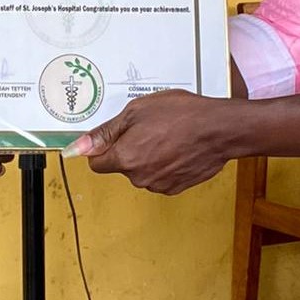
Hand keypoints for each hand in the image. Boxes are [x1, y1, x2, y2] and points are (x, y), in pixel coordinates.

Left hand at [69, 91, 243, 194]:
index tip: (115, 137)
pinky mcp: (176, 188)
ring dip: (148, 157)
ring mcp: (158, 185)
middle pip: (121, 166)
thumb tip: (79, 147)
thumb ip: (106, 132)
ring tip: (168, 136)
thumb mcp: (137, 111)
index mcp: (125, 158)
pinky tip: (178, 148)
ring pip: (142, 172)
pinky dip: (165, 165)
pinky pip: (160, 177)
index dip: (103, 148)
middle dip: (129, 150)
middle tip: (148, 129)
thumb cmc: (182, 115)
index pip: (96, 163)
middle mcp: (139, 177)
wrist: (220, 130)